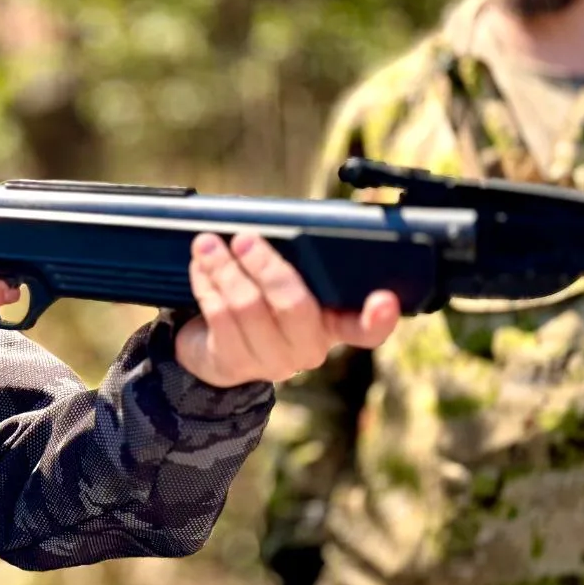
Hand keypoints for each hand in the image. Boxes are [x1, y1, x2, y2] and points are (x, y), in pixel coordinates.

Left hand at [175, 232, 399, 386]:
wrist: (214, 352)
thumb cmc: (259, 303)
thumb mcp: (283, 283)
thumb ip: (294, 260)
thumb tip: (281, 221)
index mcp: (332, 324)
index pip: (366, 329)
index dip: (379, 318)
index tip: (384, 300)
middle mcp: (309, 347)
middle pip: (294, 305)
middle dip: (265, 265)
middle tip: (244, 238)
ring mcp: (271, 361)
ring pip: (248, 308)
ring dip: (225, 269)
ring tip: (207, 244)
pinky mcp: (234, 364)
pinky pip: (219, 317)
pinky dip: (207, 285)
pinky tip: (200, 268)